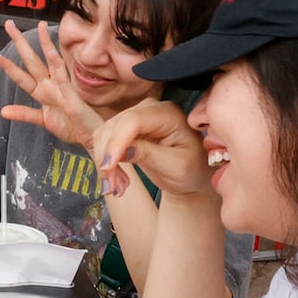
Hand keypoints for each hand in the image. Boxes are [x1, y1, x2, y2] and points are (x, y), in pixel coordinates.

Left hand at [0, 21, 104, 168]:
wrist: (93, 136)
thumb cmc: (73, 127)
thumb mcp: (44, 121)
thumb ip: (25, 114)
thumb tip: (3, 111)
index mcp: (43, 93)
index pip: (22, 76)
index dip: (9, 66)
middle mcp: (51, 86)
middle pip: (32, 61)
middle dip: (20, 43)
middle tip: (9, 24)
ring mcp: (61, 88)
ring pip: (50, 62)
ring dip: (45, 44)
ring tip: (39, 27)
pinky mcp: (71, 95)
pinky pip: (63, 77)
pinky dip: (57, 64)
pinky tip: (51, 52)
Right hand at [92, 97, 210, 197]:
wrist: (192, 172)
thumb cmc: (192, 168)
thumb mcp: (177, 166)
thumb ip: (150, 155)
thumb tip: (122, 151)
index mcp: (168, 114)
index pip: (132, 121)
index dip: (116, 143)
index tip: (107, 167)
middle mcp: (149, 109)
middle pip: (114, 126)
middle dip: (108, 158)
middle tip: (113, 188)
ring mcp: (135, 117)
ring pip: (105, 134)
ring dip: (105, 163)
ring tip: (118, 186)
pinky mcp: (125, 129)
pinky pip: (105, 141)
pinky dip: (106, 162)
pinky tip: (117, 177)